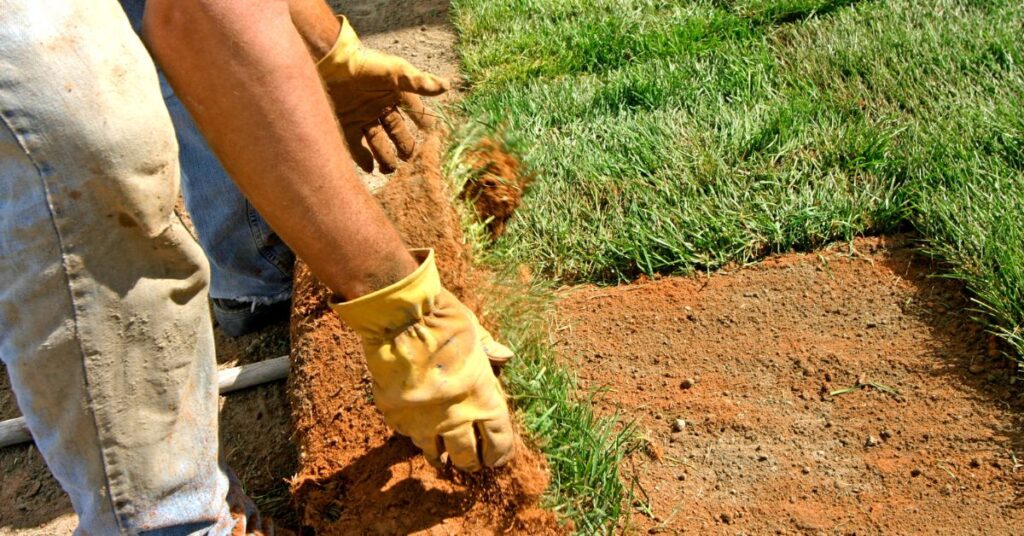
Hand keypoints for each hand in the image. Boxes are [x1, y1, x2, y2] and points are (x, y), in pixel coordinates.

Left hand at [317, 16, 449, 173]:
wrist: (330, 62)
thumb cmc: (365, 64)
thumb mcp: (396, 72)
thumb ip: (419, 82)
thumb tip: (446, 86)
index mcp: (394, 94)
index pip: (414, 111)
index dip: (424, 121)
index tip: (433, 134)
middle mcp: (379, 107)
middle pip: (397, 131)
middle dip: (405, 146)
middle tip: (411, 159)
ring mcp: (362, 117)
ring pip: (378, 142)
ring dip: (385, 156)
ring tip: (390, 169)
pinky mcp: (345, 124)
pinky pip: (356, 147)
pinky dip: (364, 159)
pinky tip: (371, 169)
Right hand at [330, 249, 514, 470]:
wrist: (400, 318)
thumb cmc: (443, 320)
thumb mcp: (474, 331)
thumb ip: (488, 349)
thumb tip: (505, 356)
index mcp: (483, 398)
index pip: (498, 440)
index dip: (499, 453)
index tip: (497, 458)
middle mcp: (456, 417)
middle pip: (467, 456)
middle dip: (470, 461)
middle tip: (470, 462)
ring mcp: (423, 420)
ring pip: (433, 452)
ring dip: (439, 455)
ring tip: (440, 458)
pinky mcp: (396, 415)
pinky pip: (406, 433)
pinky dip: (411, 432)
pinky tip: (413, 428)